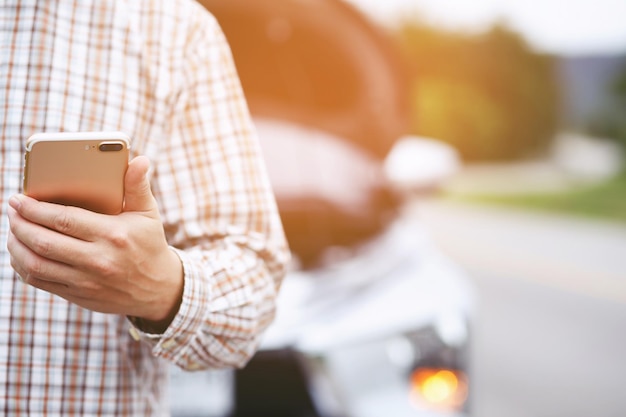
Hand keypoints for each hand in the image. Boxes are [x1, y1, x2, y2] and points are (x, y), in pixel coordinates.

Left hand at [7, 156, 182, 330]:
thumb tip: (140, 159)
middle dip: (20, 224)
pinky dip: (22, 265)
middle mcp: (98, 260)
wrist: (158, 289)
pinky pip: (40, 281)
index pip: (64, 219)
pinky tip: (20, 251)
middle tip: (11, 210)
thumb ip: (138, 186)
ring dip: (16, 245)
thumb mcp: (148, 214)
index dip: (35, 209)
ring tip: (13, 229)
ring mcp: (86, 281)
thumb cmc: (149, 244)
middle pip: (44, 241)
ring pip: (36, 263)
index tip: (19, 198)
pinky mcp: (78, 295)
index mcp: (114, 235)